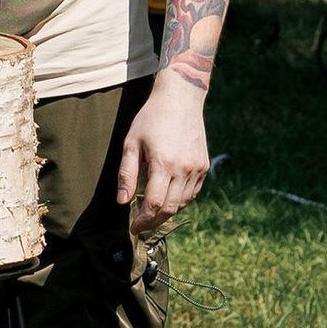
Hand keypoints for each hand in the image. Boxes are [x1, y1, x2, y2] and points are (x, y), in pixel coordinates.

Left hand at [118, 70, 210, 239]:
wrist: (180, 99)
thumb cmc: (151, 118)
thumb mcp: (132, 143)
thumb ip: (127, 174)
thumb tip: (122, 202)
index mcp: (164, 164)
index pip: (154, 204)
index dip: (142, 220)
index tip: (133, 228)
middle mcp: (184, 169)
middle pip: (169, 209)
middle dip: (153, 222)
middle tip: (141, 227)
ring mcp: (197, 169)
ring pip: (182, 203)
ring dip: (166, 213)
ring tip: (152, 214)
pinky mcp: (204, 166)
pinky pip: (192, 193)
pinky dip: (179, 201)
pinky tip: (167, 199)